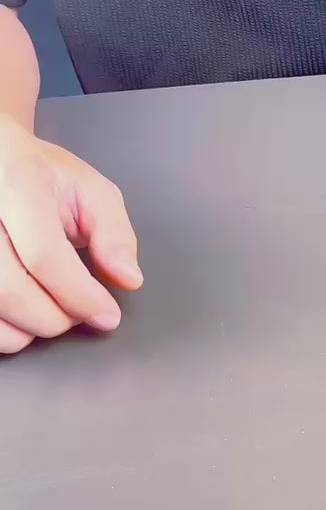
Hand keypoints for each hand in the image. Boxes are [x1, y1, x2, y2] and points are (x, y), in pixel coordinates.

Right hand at [0, 115, 142, 352]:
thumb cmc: (41, 177)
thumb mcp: (90, 191)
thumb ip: (114, 234)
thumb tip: (129, 279)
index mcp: (18, 186)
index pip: (44, 255)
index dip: (80, 295)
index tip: (108, 314)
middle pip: (11, 290)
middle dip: (56, 317)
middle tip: (81, 311)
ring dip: (29, 329)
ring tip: (54, 311)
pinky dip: (3, 333)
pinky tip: (24, 318)